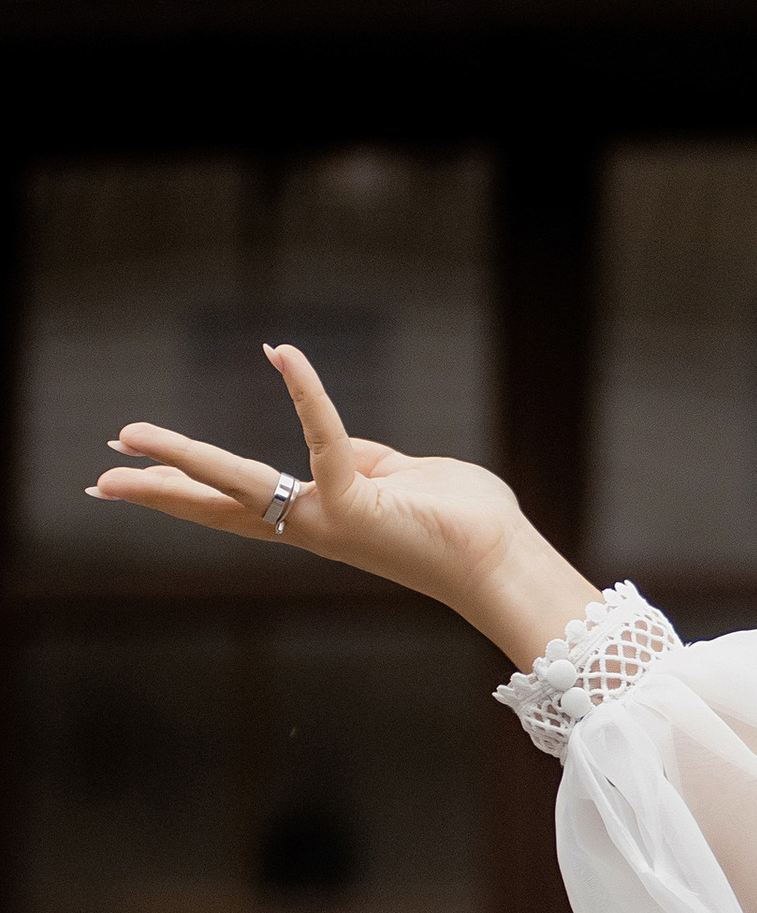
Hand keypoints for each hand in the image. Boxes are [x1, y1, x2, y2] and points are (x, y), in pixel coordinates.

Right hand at [90, 342, 596, 665]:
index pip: (237, 505)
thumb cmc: (462, 520)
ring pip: (238, 484)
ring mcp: (328, 520)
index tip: (129, 480)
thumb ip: (358, 455)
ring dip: (182, 457)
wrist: (502, 559)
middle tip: (98, 479)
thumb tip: (330, 437)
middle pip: (218, 505)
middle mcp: (311, 527)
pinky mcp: (357, 504)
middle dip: (157, 490)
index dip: (184, 491)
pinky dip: (305, 392)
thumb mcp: (399, 476)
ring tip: (127, 437)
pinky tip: (280, 354)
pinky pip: (322, 438)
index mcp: (317, 520)